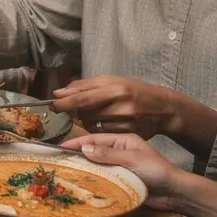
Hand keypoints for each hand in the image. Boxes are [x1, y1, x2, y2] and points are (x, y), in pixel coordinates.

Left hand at [52, 76, 180, 138]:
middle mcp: (121, 107)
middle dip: (76, 112)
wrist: (164, 108)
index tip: (53, 106)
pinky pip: (102, 134)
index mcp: (115, 89)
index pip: (82, 98)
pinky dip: (98, 128)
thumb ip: (83, 86)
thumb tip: (59, 93)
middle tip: (77, 108)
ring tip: (98, 112)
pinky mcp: (128, 135)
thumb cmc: (134, 90)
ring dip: (87, 120)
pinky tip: (107, 121)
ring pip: (92, 125)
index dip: (64, 104)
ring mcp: (125, 123)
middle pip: (85, 114)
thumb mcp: (111, 81)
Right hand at [59, 133, 183, 209]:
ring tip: (67, 171)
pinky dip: (93, 178)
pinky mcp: (121, 180)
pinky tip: (83, 182)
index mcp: (123, 140)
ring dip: (84, 167)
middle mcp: (119, 151)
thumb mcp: (131, 158)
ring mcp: (120, 166)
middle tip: (60, 159)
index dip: (78, 142)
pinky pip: (103, 177)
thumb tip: (84, 148)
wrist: (175, 193)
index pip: (95, 138)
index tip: (61, 147)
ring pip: (97, 165)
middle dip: (78, 154)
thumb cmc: (157, 171)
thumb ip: (107, 154)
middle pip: (94, 151)